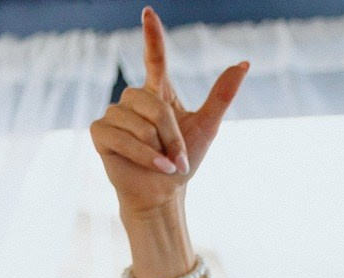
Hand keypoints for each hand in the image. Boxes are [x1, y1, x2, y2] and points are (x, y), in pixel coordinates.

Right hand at [89, 8, 247, 221]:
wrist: (164, 194)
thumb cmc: (183, 162)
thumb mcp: (207, 126)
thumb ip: (221, 95)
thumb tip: (244, 63)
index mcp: (157, 94)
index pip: (154, 59)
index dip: (152, 37)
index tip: (149, 13)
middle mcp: (133, 99)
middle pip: (154, 105)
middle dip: (172, 135)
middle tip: (177, 156)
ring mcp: (113, 113)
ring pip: (140, 123)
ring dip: (160, 148)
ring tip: (163, 162)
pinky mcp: (99, 131)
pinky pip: (124, 137)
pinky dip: (146, 156)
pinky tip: (155, 166)